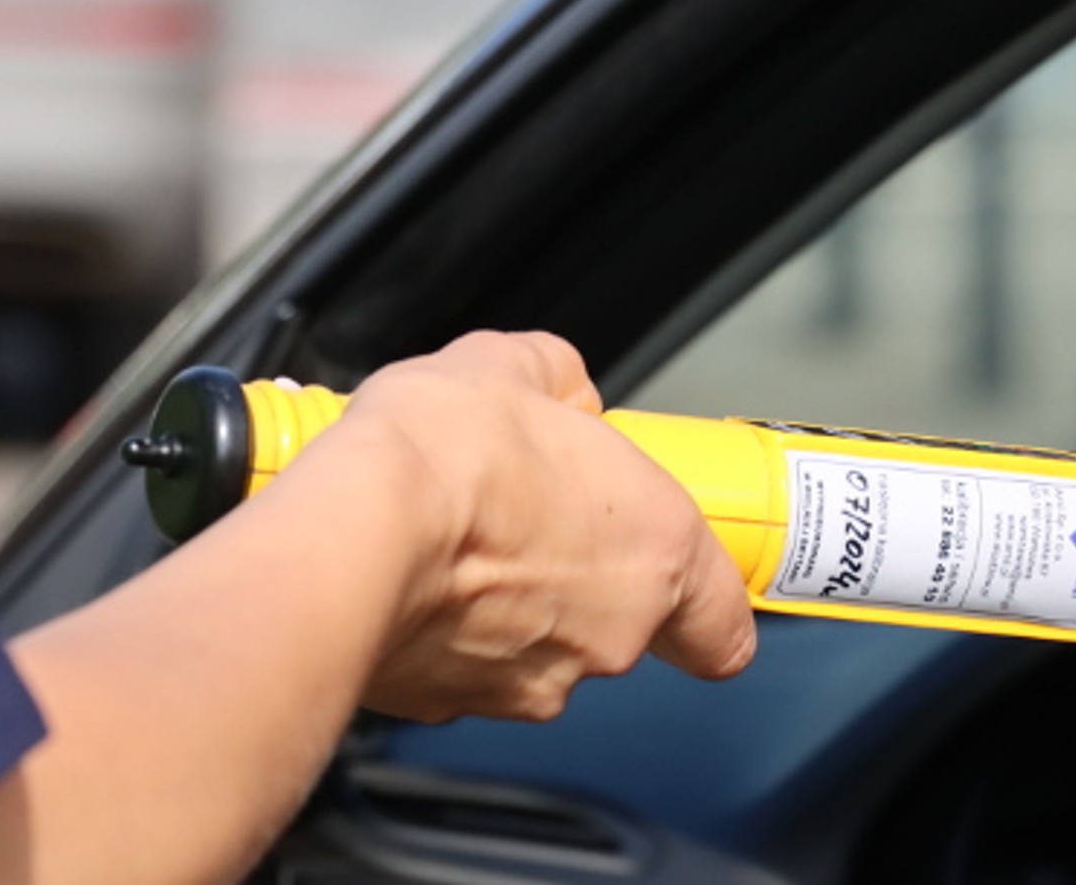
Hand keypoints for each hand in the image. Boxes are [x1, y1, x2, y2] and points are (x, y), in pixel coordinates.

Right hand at [278, 331, 756, 721]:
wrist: (351, 534)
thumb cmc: (446, 458)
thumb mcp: (516, 366)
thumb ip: (560, 381)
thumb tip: (558, 388)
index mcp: (657, 553)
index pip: (724, 626)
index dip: (705, 608)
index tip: (684, 582)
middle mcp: (609, 635)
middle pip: (618, 624)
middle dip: (574, 576)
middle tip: (526, 518)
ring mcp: (530, 682)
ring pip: (537, 651)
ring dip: (506, 608)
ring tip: (457, 541)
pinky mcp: (451, 708)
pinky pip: (461, 670)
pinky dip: (443, 635)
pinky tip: (414, 580)